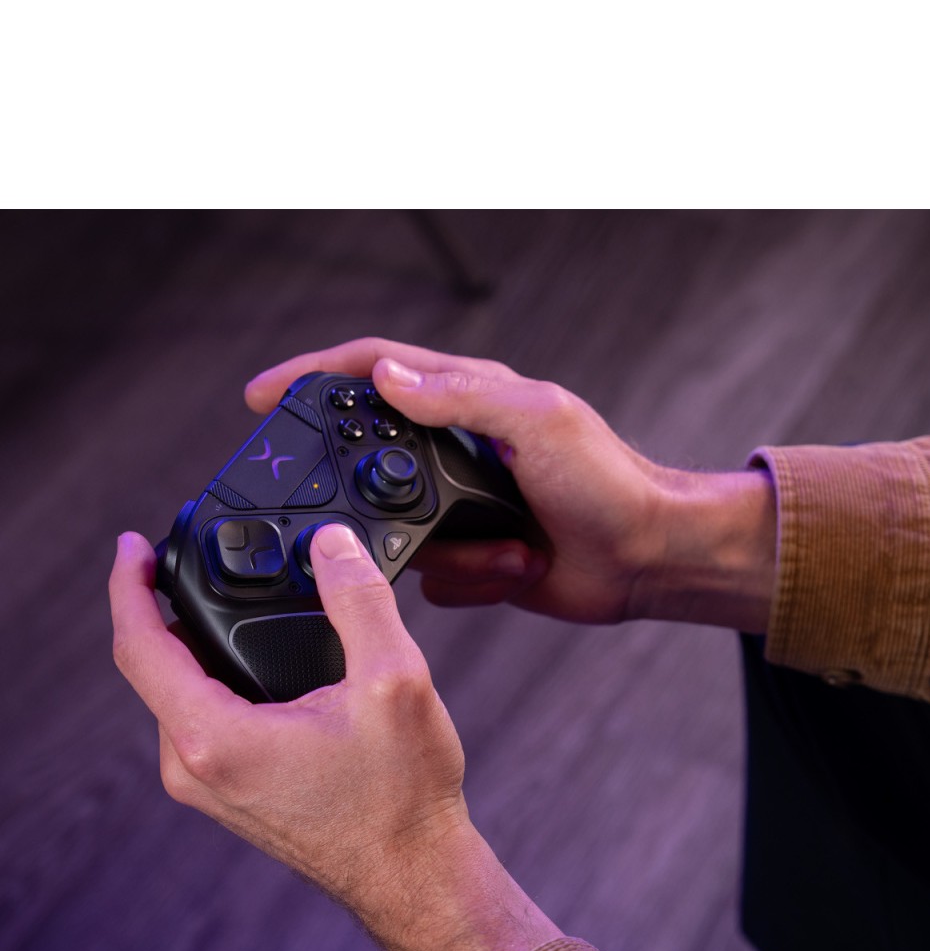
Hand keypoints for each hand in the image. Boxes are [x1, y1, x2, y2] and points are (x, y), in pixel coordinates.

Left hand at [109, 524, 560, 950]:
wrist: (413, 877)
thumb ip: (360, 601)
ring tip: (237, 606)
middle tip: (197, 560)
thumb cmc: (402, 799)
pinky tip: (260, 663)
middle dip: (170, 608)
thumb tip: (332, 544)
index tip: (133, 546)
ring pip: (181, 696)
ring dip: (199, 647)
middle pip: (157, 667)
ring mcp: (209, 786)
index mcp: (214, 738)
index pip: (139, 646)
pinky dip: (218, 682)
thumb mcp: (395, 682)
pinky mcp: (230, 794)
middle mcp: (194, 767)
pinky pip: (202, 722)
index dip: (128, 585)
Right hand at [246, 338, 776, 631]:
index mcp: (471, 399)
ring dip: (450, 550)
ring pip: (397, 531)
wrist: (646, 559)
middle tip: (356, 515)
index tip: (262, 396)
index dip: (313, 375)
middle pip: (370, 458)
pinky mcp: (470, 557)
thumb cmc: (609, 480)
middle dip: (365, 492)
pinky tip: (515, 569)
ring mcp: (461, 507)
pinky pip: (430, 577)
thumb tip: (388, 378)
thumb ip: (461, 397)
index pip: (374, 371)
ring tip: (510, 546)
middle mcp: (458, 449)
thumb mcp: (538, 419)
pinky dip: (469, 579)